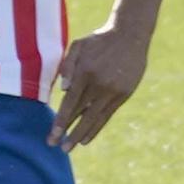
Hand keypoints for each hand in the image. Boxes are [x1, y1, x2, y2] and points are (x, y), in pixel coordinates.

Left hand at [48, 23, 149, 149]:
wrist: (130, 35)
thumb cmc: (99, 40)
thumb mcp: (78, 45)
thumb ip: (67, 66)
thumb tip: (63, 90)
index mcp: (85, 72)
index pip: (70, 102)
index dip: (61, 121)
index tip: (53, 135)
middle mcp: (99, 85)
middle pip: (80, 114)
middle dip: (67, 132)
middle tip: (56, 147)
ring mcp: (113, 91)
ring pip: (94, 118)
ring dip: (81, 135)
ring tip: (70, 147)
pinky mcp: (123, 95)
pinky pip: (107, 116)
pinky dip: (96, 128)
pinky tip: (86, 138)